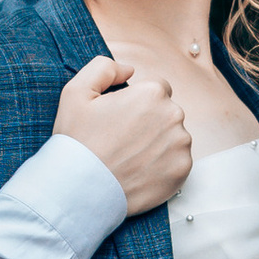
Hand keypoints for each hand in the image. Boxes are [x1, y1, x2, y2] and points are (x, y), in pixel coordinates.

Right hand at [54, 57, 192, 214]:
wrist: (80, 190)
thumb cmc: (77, 142)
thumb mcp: (76, 91)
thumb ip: (104, 68)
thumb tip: (129, 69)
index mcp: (152, 93)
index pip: (156, 89)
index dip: (136, 103)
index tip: (120, 120)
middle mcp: (173, 115)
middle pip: (166, 112)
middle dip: (149, 122)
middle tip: (122, 141)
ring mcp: (181, 145)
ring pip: (173, 137)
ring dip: (157, 143)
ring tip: (129, 157)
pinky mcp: (182, 171)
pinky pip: (176, 161)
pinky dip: (162, 166)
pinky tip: (138, 171)